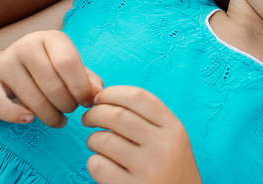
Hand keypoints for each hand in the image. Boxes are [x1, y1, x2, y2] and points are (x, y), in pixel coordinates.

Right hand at [0, 30, 103, 127]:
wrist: (12, 67)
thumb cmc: (51, 68)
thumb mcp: (71, 67)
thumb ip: (87, 79)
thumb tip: (98, 94)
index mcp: (52, 37)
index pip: (68, 63)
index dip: (81, 88)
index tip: (87, 102)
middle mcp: (26, 45)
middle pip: (52, 84)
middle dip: (67, 104)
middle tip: (71, 110)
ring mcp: (4, 62)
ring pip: (32, 98)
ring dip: (50, 116)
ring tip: (59, 120)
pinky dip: (14, 116)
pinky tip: (29, 120)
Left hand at [82, 86, 201, 183]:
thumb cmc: (170, 169)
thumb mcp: (173, 140)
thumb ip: (149, 120)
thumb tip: (107, 99)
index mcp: (174, 129)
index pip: (139, 97)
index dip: (113, 93)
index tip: (100, 97)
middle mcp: (162, 145)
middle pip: (117, 115)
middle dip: (95, 113)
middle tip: (88, 118)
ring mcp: (146, 168)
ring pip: (103, 140)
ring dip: (92, 140)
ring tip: (97, 144)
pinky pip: (98, 165)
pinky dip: (94, 162)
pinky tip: (103, 165)